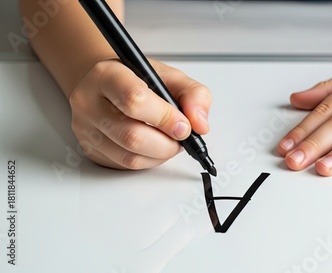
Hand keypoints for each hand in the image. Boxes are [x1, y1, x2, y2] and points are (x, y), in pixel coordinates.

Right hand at [69, 59, 211, 168]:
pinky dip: (149, 161)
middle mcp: (88, 102)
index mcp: (107, 75)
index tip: (183, 125)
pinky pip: (125, 166)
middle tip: (180, 136)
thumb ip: (193, 95)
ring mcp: (85, 128)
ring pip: (130, 157)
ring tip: (170, 140)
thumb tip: (199, 124)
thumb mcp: (170, 76)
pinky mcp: (90, 149)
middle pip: (132, 136)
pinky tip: (154, 147)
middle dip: (167, 143)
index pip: (134, 100)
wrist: (107, 84)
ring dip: (160, 154)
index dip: (165, 118)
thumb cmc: (138, 79)